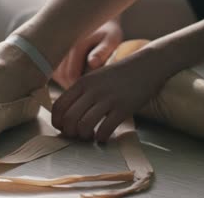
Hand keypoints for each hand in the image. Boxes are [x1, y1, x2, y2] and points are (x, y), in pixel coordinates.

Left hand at [51, 47, 167, 141]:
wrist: (147, 65)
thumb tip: (67, 113)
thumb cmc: (119, 75)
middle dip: (69, 132)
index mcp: (82, 83)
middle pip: (69, 118)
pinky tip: (103, 136)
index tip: (63, 128)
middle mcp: (92, 90)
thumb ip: (81, 92)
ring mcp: (108, 98)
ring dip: (84, 136)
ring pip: (84, 125)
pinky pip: (105, 129)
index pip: (59, 106)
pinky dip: (101, 137)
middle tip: (76, 135)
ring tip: (90, 136)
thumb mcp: (94, 78)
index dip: (57, 121)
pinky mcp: (123, 107)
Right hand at [52, 20, 122, 88]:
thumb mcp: (111, 40)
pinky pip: (52, 68)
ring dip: (64, 80)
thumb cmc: (108, 32)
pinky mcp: (52, 49)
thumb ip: (103, 51)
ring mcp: (55, 47)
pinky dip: (60, 75)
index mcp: (76, 45)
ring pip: (54, 72)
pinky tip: (72, 73)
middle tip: (84, 89)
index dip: (78, 85)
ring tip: (79, 81)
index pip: (70, 75)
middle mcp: (62, 45)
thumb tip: (93, 63)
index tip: (89, 89)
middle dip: (70, 85)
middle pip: (61, 75)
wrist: (97, 17)